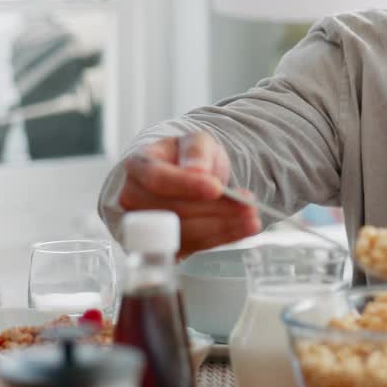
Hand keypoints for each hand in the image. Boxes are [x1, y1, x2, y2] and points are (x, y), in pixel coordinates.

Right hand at [118, 131, 260, 255]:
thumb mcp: (196, 141)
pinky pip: (193, 246)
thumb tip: (197, 170)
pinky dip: (221, 238)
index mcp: (139, 166)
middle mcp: (134, 199)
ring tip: (252, 218)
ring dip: (223, 227)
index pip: (158, 178)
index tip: (216, 188)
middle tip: (248, 205)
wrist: (190, 175)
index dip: (187, 185)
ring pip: (185, 232)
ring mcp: (145, 226)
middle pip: (174, 210)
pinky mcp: (163, 245)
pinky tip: (243, 229)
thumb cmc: (187, 157)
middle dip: (215, 209)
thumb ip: (196, 151)